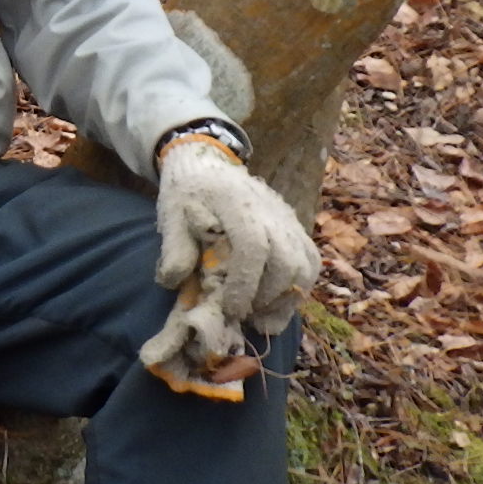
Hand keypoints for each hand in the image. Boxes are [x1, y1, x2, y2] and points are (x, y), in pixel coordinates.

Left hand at [144, 138, 318, 372]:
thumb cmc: (189, 194)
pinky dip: (298, 288)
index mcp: (238, 206)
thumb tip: (173, 282)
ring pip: (304, 266)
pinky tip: (277, 304)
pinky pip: (310, 262)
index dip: (244, 284)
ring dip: (286, 298)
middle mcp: (271, 212)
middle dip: (267, 298)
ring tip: (261, 317)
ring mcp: (289, 220)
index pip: (253, 248)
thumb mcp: (172, 216)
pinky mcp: (297, 229)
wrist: (210, 166)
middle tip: (243, 316)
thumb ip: (174, 249)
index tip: (230, 309)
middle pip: (287, 261)